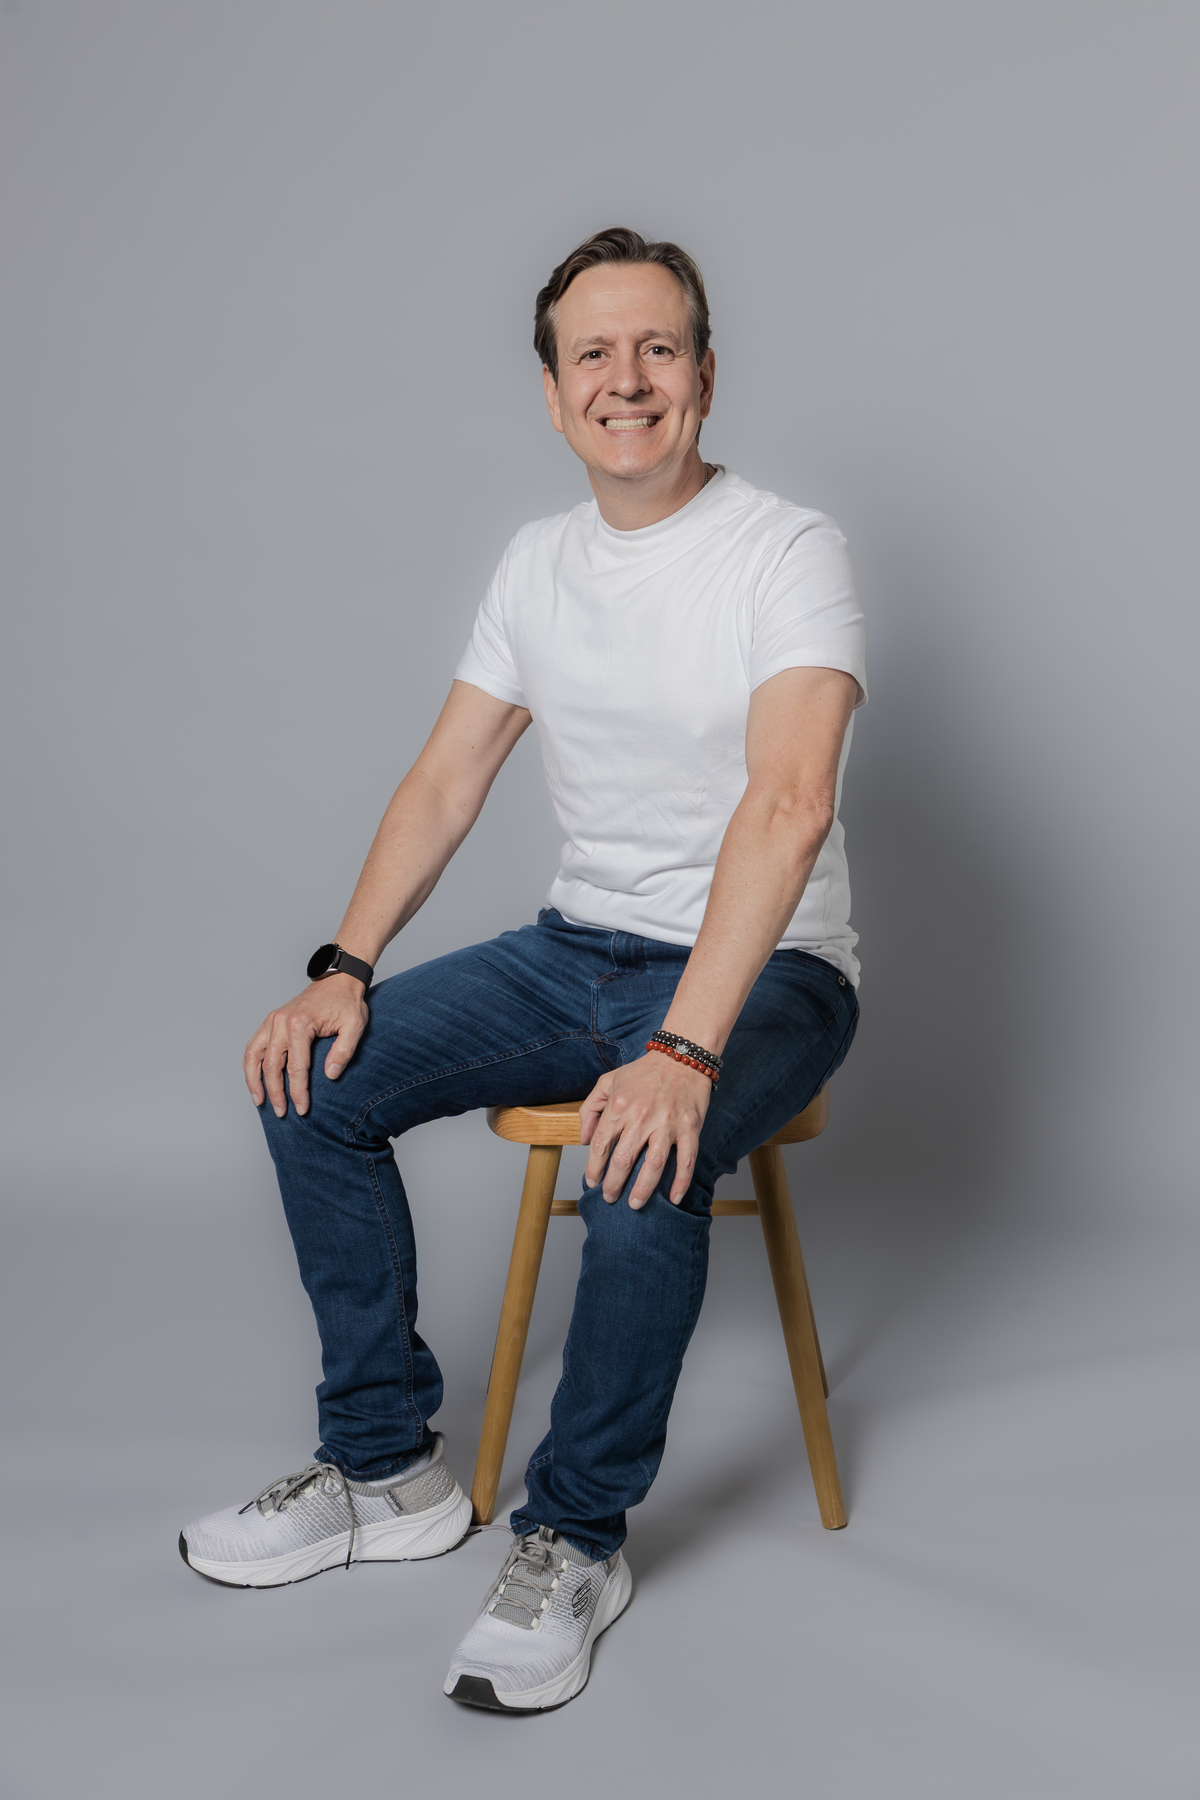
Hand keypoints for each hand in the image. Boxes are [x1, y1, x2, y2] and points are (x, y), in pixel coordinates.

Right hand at [243, 974, 368, 1117]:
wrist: (338, 980)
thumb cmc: (346, 1002)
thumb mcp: (355, 1025)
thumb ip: (344, 1051)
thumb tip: (330, 1075)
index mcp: (300, 1024)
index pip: (296, 1067)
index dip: (298, 1092)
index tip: (302, 1109)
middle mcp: (281, 1022)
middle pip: (271, 1065)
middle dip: (276, 1093)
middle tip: (282, 1113)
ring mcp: (272, 1020)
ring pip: (253, 1056)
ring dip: (254, 1081)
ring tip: (260, 1101)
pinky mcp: (270, 1021)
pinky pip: (252, 1045)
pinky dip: (250, 1065)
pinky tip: (255, 1080)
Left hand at [579, 1052, 711, 1207]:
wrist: (680, 1057)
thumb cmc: (643, 1072)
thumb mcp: (607, 1082)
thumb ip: (590, 1108)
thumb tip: (584, 1139)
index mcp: (619, 1105)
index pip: (601, 1145)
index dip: (594, 1168)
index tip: (592, 1182)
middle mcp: (641, 1116)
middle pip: (623, 1160)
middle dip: (613, 1185)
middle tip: (609, 1198)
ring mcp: (667, 1123)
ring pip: (653, 1165)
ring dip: (642, 1189)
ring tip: (635, 1204)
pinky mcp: (689, 1128)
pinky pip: (686, 1160)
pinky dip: (682, 1181)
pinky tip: (674, 1198)